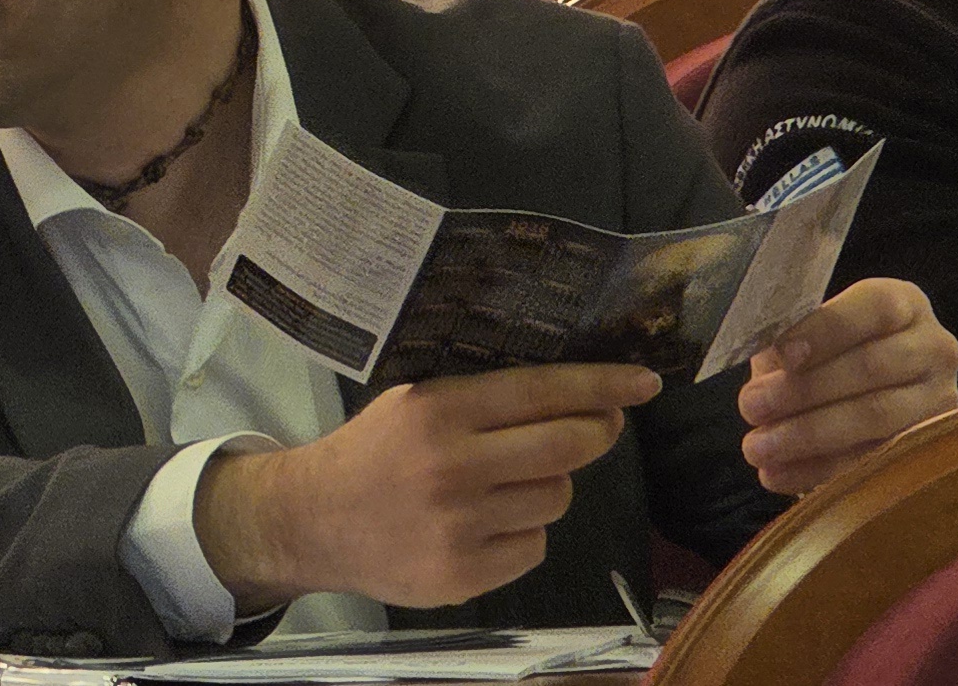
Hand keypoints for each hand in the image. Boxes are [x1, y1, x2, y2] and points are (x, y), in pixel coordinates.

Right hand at [196, 362, 659, 611]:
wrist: (313, 520)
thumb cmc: (373, 453)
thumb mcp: (412, 403)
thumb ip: (480, 399)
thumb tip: (573, 394)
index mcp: (437, 412)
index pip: (539, 393)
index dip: (599, 386)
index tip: (644, 383)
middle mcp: (452, 467)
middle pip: (565, 447)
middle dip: (596, 434)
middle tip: (602, 428)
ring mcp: (459, 526)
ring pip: (555, 500)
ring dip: (548, 488)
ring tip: (508, 485)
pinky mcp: (463, 574)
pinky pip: (533, 548)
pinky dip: (523, 534)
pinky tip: (486, 525)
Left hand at [739, 276, 957, 493]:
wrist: (874, 387)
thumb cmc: (832, 349)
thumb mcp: (814, 333)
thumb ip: (792, 344)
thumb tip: (768, 373)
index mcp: (904, 304)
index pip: (873, 309)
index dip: (825, 331)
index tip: (782, 356)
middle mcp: (934, 348)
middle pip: (870, 367)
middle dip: (805, 390)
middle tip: (751, 407)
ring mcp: (939, 400)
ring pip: (874, 416)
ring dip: (809, 434)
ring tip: (758, 447)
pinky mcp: (929, 446)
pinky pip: (873, 460)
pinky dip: (820, 469)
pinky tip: (778, 474)